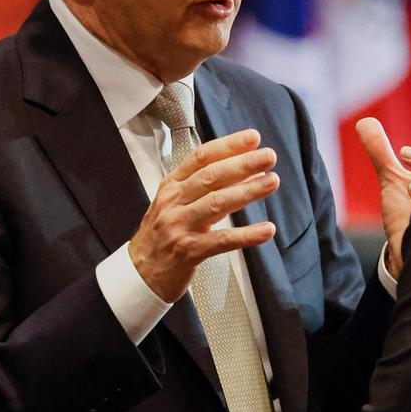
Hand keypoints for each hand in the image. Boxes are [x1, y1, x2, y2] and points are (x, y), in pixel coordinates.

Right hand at [129, 129, 279, 301]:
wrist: (139, 273)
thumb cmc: (162, 236)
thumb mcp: (177, 204)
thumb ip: (207, 187)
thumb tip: (246, 169)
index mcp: (172, 186)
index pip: (201, 158)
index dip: (228, 146)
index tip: (252, 138)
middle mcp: (174, 202)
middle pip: (211, 177)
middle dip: (242, 164)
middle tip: (268, 156)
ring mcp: (180, 226)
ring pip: (217, 203)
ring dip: (247, 191)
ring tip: (271, 182)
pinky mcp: (189, 251)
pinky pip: (222, 240)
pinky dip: (246, 235)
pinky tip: (266, 229)